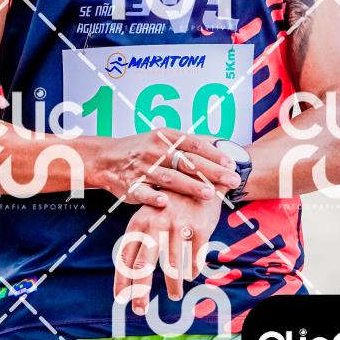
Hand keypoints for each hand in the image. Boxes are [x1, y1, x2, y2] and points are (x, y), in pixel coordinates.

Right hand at [98, 127, 239, 207]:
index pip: (194, 144)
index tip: (232, 164)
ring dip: (190, 185)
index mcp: (165, 137)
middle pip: (187, 162)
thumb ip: (188, 143)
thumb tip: (219, 142)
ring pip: (169, 177)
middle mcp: (155, 150)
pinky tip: (165, 202)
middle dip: (212, 171)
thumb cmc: (142, 149)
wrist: (106, 158)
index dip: (215, 154)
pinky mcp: (130, 185)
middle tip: (233, 180)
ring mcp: (142, 168)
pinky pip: (143, 192)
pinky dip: (153, 196)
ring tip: (209, 193)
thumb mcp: (163, 138)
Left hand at [113, 188, 225, 314]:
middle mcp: (156, 224)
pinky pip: (195, 258)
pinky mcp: (200, 227)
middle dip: (140, 291)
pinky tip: (191, 274)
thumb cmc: (169, 203)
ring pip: (173, 267)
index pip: (126, 256)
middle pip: (145, 265)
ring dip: (173, 286)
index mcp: (140, 222)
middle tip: (139, 310)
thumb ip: (141, 242)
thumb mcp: (150, 216)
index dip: (122, 280)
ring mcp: (179, 225)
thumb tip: (132, 275)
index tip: (119, 299)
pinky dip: (193, 269)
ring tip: (175, 295)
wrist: (200, 177)